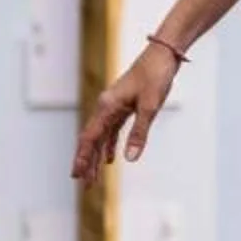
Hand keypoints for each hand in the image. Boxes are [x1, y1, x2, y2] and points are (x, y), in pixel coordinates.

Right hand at [72, 39, 181, 180]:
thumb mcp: (150, 106)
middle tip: (84, 185)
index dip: (83, 158)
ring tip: (94, 177)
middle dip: (87, 162)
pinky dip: (109, 145)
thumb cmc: (156, 77)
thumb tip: (129, 158)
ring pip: (100, 136)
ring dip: (97, 157)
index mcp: (107, 107)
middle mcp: (106, 107)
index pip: (90, 138)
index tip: (78, 175)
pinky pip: (111, 130)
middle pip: (91, 139)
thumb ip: (139, 133)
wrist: (162, 55)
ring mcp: (113, 106)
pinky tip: (111, 159)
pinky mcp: (123, 106)